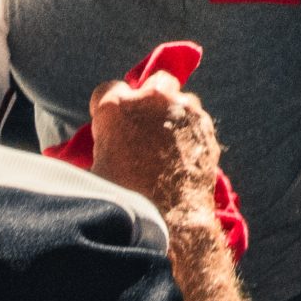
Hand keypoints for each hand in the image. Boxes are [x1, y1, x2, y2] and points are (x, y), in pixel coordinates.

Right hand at [87, 70, 222, 227]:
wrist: (170, 218)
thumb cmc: (124, 200)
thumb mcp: (95, 172)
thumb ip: (100, 148)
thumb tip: (102, 150)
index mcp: (115, 108)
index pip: (107, 89)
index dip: (109, 109)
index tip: (111, 124)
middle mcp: (152, 99)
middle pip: (154, 81)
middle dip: (150, 98)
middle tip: (145, 125)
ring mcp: (183, 109)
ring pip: (180, 100)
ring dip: (173, 115)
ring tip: (167, 144)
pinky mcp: (205, 125)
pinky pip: (195, 120)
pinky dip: (189, 131)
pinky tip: (183, 154)